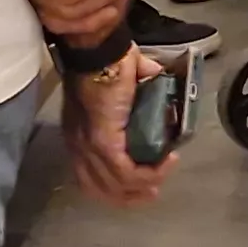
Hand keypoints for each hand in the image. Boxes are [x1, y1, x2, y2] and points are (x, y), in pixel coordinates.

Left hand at [63, 47, 177, 206]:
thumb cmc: (110, 60)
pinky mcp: (102, 142)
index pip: (90, 175)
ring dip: (145, 185)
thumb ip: (143, 87)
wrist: (99, 51)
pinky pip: (126, 172)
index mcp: (80, 133)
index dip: (116, 185)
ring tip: (166, 171)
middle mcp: (78, 145)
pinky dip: (150, 173)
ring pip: (115, 184)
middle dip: (130, 196)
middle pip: (99, 188)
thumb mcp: (127, 81)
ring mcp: (88, 145)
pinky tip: (168, 160)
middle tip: (153, 191)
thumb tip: (160, 82)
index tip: (143, 183)